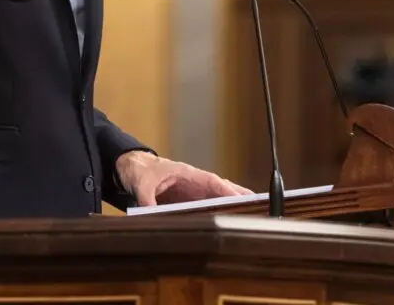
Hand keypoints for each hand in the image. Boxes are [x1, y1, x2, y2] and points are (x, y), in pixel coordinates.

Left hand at [115, 150, 251, 206]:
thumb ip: (147, 199)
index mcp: (188, 174)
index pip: (214, 183)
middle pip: (222, 190)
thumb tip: (152, 213)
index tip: (244, 199)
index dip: (229, 191)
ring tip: (253, 217)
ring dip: (234, 206)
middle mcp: (195, 183)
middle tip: (260, 206)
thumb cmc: (141, 171)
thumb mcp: (142, 184)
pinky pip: (208, 207)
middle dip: (241, 197)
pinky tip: (230, 224)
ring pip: (218, 199)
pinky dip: (220, 213)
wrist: (133, 169)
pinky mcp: (189, 201)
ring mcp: (194, 192)